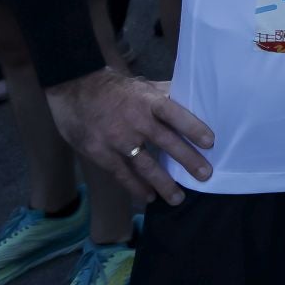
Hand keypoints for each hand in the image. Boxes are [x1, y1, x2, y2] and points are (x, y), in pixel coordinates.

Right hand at [46, 68, 213, 204]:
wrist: (74, 89)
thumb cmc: (115, 89)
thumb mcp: (142, 86)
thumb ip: (166, 95)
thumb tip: (195, 97)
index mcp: (147, 101)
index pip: (174, 113)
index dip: (192, 127)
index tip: (210, 142)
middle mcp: (134, 120)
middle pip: (165, 142)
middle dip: (187, 160)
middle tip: (204, 175)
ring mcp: (116, 139)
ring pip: (145, 165)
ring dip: (163, 183)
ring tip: (178, 198)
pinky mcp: (99, 153)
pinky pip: (121, 174)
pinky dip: (135, 187)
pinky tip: (148, 196)